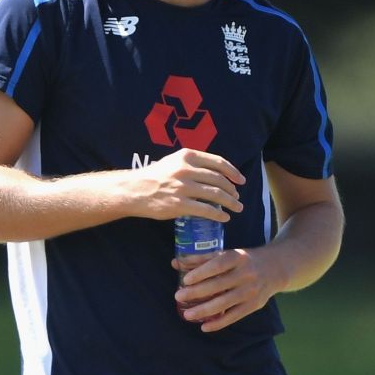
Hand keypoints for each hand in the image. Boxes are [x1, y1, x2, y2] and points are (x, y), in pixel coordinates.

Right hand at [127, 148, 244, 220]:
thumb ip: (192, 164)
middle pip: (219, 180)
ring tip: (237, 208)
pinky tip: (224, 218)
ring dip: (230, 202)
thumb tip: (215, 173)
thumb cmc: (154, 176)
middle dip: (232, 190)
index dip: (232, 172)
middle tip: (237, 197)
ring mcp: (183, 187)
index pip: (218, 162)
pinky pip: (205, 210)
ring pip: (215, 195)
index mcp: (187, 156)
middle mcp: (186, 170)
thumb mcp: (173, 161)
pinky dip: (218, 215)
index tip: (241, 180)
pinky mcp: (179, 205)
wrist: (133, 190)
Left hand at [172, 247, 286, 331]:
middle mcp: (246, 274)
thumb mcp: (228, 254)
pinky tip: (204, 327)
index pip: (218, 264)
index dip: (202, 272)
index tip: (185, 279)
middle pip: (218, 285)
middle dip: (196, 292)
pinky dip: (219, 323)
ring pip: (224, 303)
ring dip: (204, 311)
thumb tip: (175, 263)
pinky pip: (234, 316)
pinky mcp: (254, 305)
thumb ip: (202, 259)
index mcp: (239, 257)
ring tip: (187, 314)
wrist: (275, 268)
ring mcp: (251, 291)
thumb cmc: (244, 260)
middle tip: (178, 296)